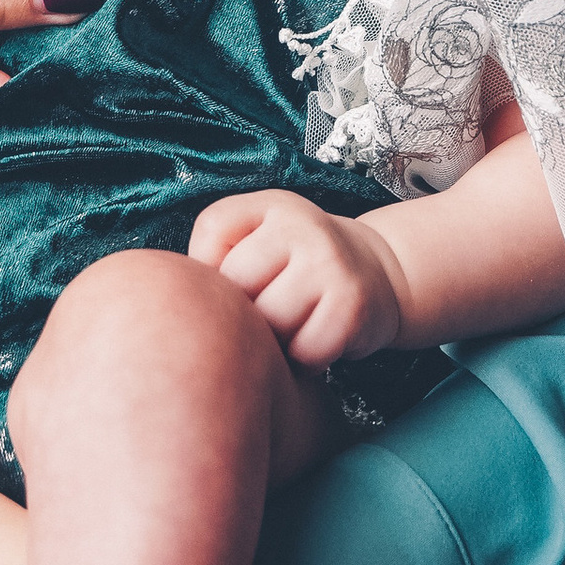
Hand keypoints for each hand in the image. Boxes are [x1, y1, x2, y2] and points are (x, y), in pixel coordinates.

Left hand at [190, 188, 409, 362]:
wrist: (378, 272)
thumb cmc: (299, 264)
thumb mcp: (260, 236)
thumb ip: (215, 255)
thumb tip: (187, 309)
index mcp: (270, 204)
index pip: (212, 231)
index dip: (214, 268)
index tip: (242, 277)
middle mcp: (302, 225)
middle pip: (237, 288)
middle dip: (244, 312)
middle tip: (268, 310)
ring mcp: (329, 263)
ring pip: (270, 325)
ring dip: (275, 341)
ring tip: (291, 326)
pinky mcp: (352, 305)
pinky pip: (305, 352)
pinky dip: (306, 360)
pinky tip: (315, 339)